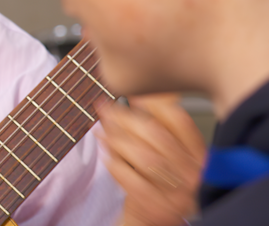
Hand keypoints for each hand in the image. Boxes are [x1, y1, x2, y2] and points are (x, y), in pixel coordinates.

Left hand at [99, 94, 205, 225]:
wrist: (157, 216)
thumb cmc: (161, 177)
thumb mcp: (169, 151)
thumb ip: (159, 123)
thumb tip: (141, 89)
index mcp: (199, 153)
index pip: (180, 121)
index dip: (154, 103)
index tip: (133, 93)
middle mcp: (193, 172)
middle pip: (157, 135)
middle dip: (126, 117)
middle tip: (105, 108)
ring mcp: (177, 192)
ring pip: (144, 157)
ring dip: (117, 139)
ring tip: (102, 130)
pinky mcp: (156, 205)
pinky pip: (131, 179)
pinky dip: (115, 164)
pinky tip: (106, 154)